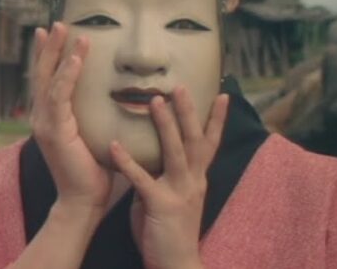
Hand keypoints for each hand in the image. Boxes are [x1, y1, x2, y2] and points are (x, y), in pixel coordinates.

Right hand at [30, 23, 110, 218]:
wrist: (84, 202)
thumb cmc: (94, 172)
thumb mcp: (95, 135)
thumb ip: (97, 116)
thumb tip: (118, 97)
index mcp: (51, 118)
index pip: (48, 80)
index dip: (49, 56)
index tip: (53, 33)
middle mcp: (41, 117)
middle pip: (41, 74)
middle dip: (48, 47)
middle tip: (54, 23)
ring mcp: (44, 123)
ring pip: (49, 79)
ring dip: (57, 53)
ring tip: (65, 30)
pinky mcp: (53, 131)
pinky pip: (59, 96)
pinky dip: (66, 75)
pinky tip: (74, 59)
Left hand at [110, 87, 228, 268]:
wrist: (176, 264)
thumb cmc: (168, 229)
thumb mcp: (172, 195)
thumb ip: (164, 173)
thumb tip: (150, 150)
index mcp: (196, 178)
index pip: (209, 143)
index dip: (216, 119)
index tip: (223, 94)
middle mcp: (194, 181)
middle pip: (195, 140)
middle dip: (190, 112)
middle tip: (181, 85)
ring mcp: (180, 193)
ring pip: (176, 152)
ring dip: (166, 125)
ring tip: (155, 101)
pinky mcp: (161, 205)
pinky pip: (142, 180)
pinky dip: (127, 162)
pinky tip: (113, 145)